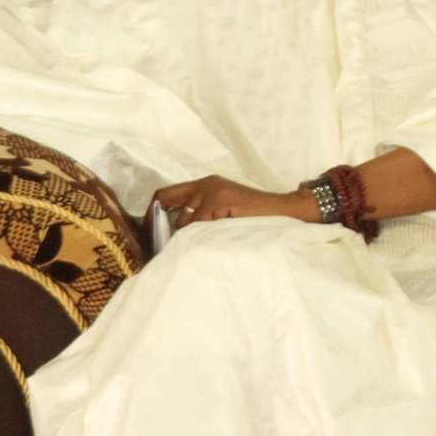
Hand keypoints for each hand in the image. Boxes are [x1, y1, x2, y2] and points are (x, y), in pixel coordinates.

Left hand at [150, 176, 318, 230]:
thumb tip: (169, 236)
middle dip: (157, 223)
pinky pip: (198, 225)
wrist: (286, 213)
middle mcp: (205, 184)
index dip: (153, 213)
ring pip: (183, 221)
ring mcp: (211, 190)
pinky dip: (200, 238)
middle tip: (157, 245)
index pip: (166, 195)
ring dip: (184, 238)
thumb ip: (199, 218)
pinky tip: (211, 245)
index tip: (149, 233)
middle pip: (165, 199)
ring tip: (194, 250)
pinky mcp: (219, 199)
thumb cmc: (256, 220)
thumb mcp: (222, 214)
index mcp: (204, 185)